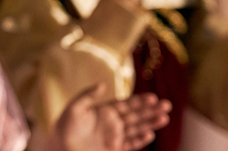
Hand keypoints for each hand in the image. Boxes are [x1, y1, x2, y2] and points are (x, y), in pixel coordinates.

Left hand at [56, 83, 170, 150]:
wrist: (61, 146)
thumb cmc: (65, 126)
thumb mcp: (75, 107)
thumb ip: (88, 95)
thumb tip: (102, 83)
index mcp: (106, 110)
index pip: (127, 104)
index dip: (140, 101)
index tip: (153, 98)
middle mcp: (113, 122)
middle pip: (136, 115)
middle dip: (151, 110)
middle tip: (167, 105)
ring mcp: (115, 136)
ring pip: (137, 128)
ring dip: (150, 123)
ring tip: (164, 118)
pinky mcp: (114, 148)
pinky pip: (130, 143)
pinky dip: (140, 139)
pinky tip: (150, 134)